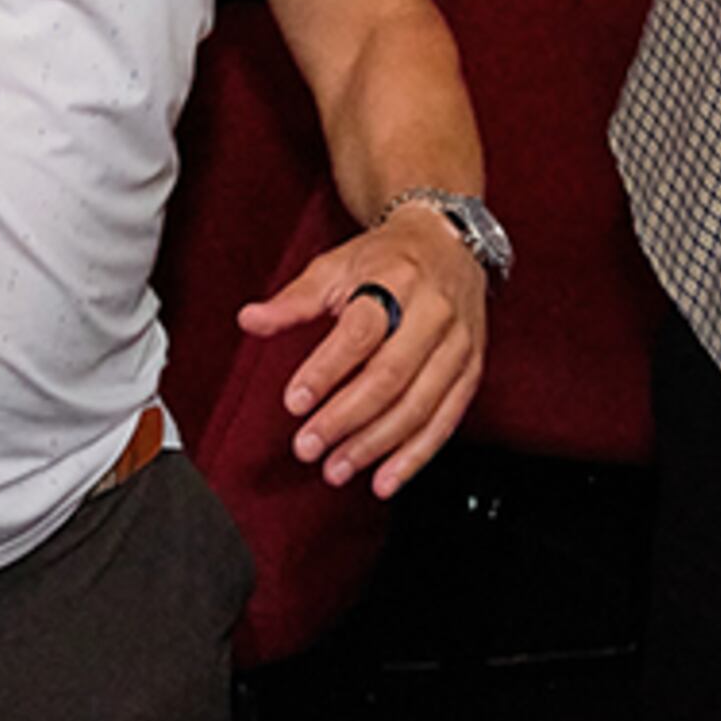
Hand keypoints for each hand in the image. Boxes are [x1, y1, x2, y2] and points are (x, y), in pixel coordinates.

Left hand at [235, 204, 488, 498]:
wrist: (448, 242)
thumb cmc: (387, 258)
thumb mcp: (336, 265)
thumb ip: (294, 299)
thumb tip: (250, 320)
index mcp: (396, 280)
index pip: (360, 332)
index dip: (326, 370)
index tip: (294, 402)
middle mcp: (434, 312)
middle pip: (390, 375)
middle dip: (346, 419)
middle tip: (309, 446)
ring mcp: (458, 344)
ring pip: (418, 405)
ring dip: (375, 445)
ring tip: (336, 468)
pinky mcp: (471, 369)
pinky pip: (445, 420)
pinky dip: (415, 456)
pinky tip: (385, 479)